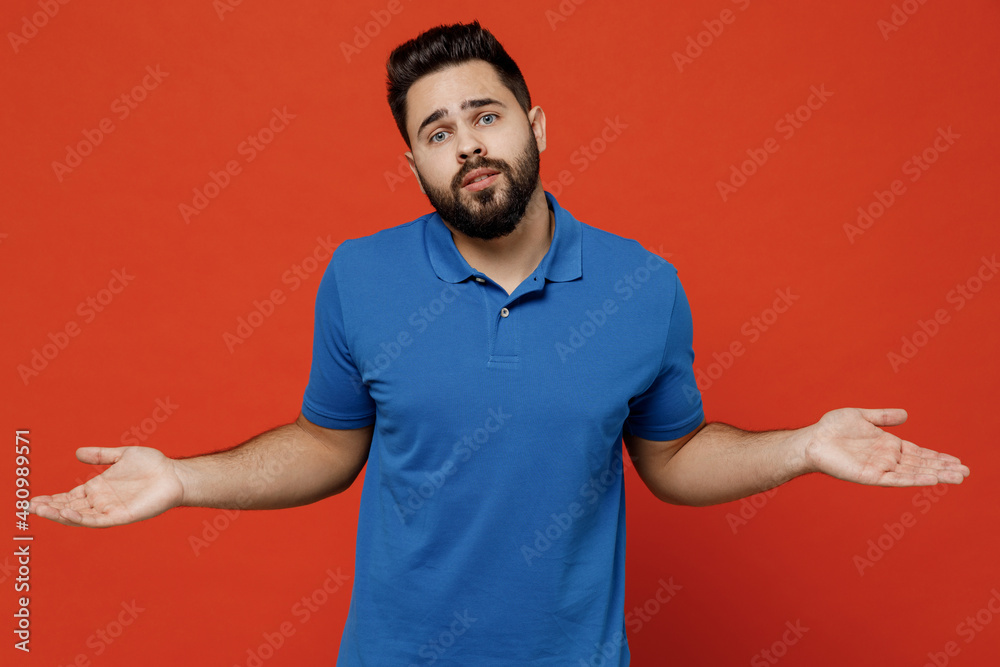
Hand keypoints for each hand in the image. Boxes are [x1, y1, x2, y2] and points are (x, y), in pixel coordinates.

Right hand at [29, 446, 184, 527]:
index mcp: (98, 488)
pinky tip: (68, 513)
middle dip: (50, 508)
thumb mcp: (122, 455)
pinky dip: (81, 518)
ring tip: (41, 510)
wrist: (175, 474)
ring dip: (60, 515)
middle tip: (30, 507)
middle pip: (70, 508)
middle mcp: (101, 501)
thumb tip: (78, 452)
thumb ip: (101, 455)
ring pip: (80, 516)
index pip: (69, 496)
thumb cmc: (153, 464)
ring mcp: (110, 509)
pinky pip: (98, 520)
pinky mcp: (122, 516)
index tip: (32, 499)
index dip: (51, 499)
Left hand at [803, 408, 969, 485]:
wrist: (812, 439)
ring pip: (914, 473)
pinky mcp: (870, 476)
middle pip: (921, 464)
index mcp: (887, 445)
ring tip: (958, 476)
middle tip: (967, 471)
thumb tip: (905, 414)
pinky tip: (931, 479)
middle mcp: (887, 458)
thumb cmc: (833, 428)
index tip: (958, 461)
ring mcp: (880, 468)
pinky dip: (914, 479)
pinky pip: (896, 479)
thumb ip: (883, 417)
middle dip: (944, 467)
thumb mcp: (862, 416)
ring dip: (936, 474)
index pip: (919, 452)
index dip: (938, 456)